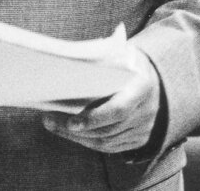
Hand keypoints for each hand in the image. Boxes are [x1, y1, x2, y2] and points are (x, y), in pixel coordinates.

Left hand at [41, 46, 160, 153]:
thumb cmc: (125, 61)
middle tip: (48, 120)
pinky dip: (87, 141)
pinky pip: (110, 146)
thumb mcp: (118, 53)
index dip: (94, 118)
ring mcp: (144, 128)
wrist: (151, 77)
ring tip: (52, 124)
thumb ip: (100, 59)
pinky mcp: (138, 139)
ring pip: (106, 141)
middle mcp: (147, 110)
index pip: (119, 109)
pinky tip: (69, 132)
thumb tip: (67, 62)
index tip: (71, 122)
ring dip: (76, 136)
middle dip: (75, 128)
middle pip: (108, 128)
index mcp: (142, 86)